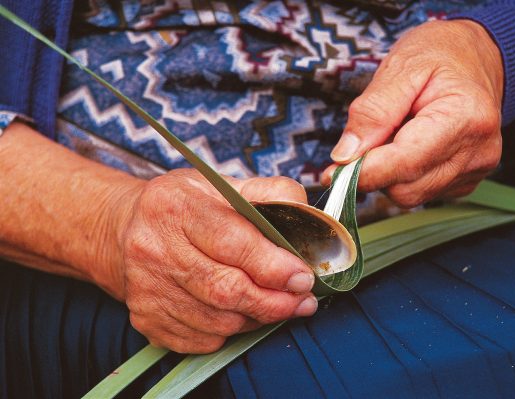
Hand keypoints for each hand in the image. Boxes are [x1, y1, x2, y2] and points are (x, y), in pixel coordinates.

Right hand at [110, 170, 316, 353]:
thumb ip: (268, 192)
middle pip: (225, 289)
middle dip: (274, 302)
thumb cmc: (184, 206)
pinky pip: (202, 340)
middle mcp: (154, 248)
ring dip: (257, 318)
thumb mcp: (221, 184)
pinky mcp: (145, 318)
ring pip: (218, 321)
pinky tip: (242, 314)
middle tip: (302, 301)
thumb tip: (308, 215)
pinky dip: (231, 332)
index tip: (303, 277)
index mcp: (176, 206)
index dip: (273, 265)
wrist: (124, 230)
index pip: (232, 242)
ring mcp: (146, 288)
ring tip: (278, 306)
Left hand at [323, 20, 503, 206]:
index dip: (364, 173)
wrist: (475, 57)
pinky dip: (405, 175)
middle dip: (376, 171)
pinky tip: (412, 145)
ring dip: (390, 173)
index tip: (331, 173)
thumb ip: (372, 112)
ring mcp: (476, 169)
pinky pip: (422, 192)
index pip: (406, 163)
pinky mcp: (467, 180)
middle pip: (406, 188)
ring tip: (396, 133)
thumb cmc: (439, 54)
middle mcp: (478, 151)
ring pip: (411, 195)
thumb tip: (345, 156)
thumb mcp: (401, 67)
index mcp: (465, 118)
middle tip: (367, 138)